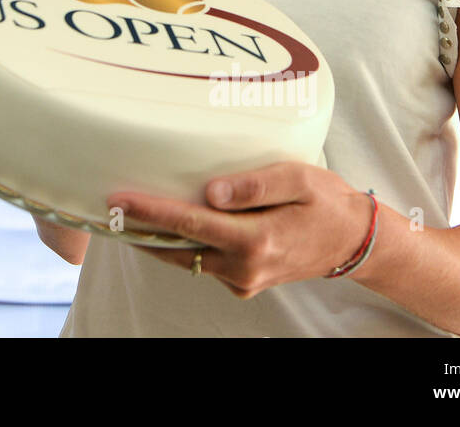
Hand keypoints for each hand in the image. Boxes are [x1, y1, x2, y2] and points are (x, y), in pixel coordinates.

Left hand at [109, 162, 376, 298]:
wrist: (354, 241)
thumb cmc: (327, 201)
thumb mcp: (298, 178)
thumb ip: (253, 184)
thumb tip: (210, 192)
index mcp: (256, 239)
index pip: (190, 223)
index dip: (151, 211)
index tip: (119, 200)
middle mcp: (244, 266)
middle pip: (177, 247)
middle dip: (139, 229)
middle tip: (105, 207)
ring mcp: (243, 279)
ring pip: (185, 258)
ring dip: (155, 239)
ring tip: (124, 215)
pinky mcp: (243, 282)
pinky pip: (201, 262)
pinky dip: (181, 244)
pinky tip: (166, 224)